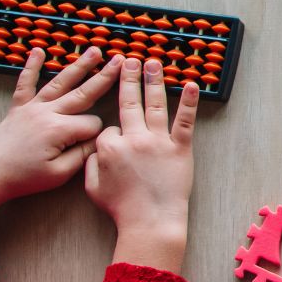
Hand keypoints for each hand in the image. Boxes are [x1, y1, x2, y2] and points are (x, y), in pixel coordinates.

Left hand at [0, 48, 123, 250]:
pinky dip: (31, 67)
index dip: (97, 134)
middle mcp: (47, 112)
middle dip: (104, 77)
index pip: (92, 124)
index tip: (93, 144)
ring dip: (79, 66)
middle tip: (120, 60)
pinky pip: (26, 84)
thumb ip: (83, 155)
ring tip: (95, 51)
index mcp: (59, 130)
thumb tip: (99, 141)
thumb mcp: (60, 174)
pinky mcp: (19, 108)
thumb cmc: (24, 178)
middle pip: (83, 93)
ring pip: (60, 82)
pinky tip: (38, 51)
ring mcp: (32, 107)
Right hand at [85, 56, 198, 273]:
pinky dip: (189, 102)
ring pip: (154, 105)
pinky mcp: (180, 149)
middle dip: (128, 79)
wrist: (150, 222)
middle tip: (128, 60)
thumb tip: (94, 150)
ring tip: (153, 63)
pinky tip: (192, 85)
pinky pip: (185, 121)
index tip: (116, 144)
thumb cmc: (122, 209)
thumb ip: (89, 165)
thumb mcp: (92, 188)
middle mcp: (133, 139)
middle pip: (129, 103)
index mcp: (109, 148)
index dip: (110, 136)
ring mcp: (158, 142)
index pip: (108, 129)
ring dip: (153, 81)